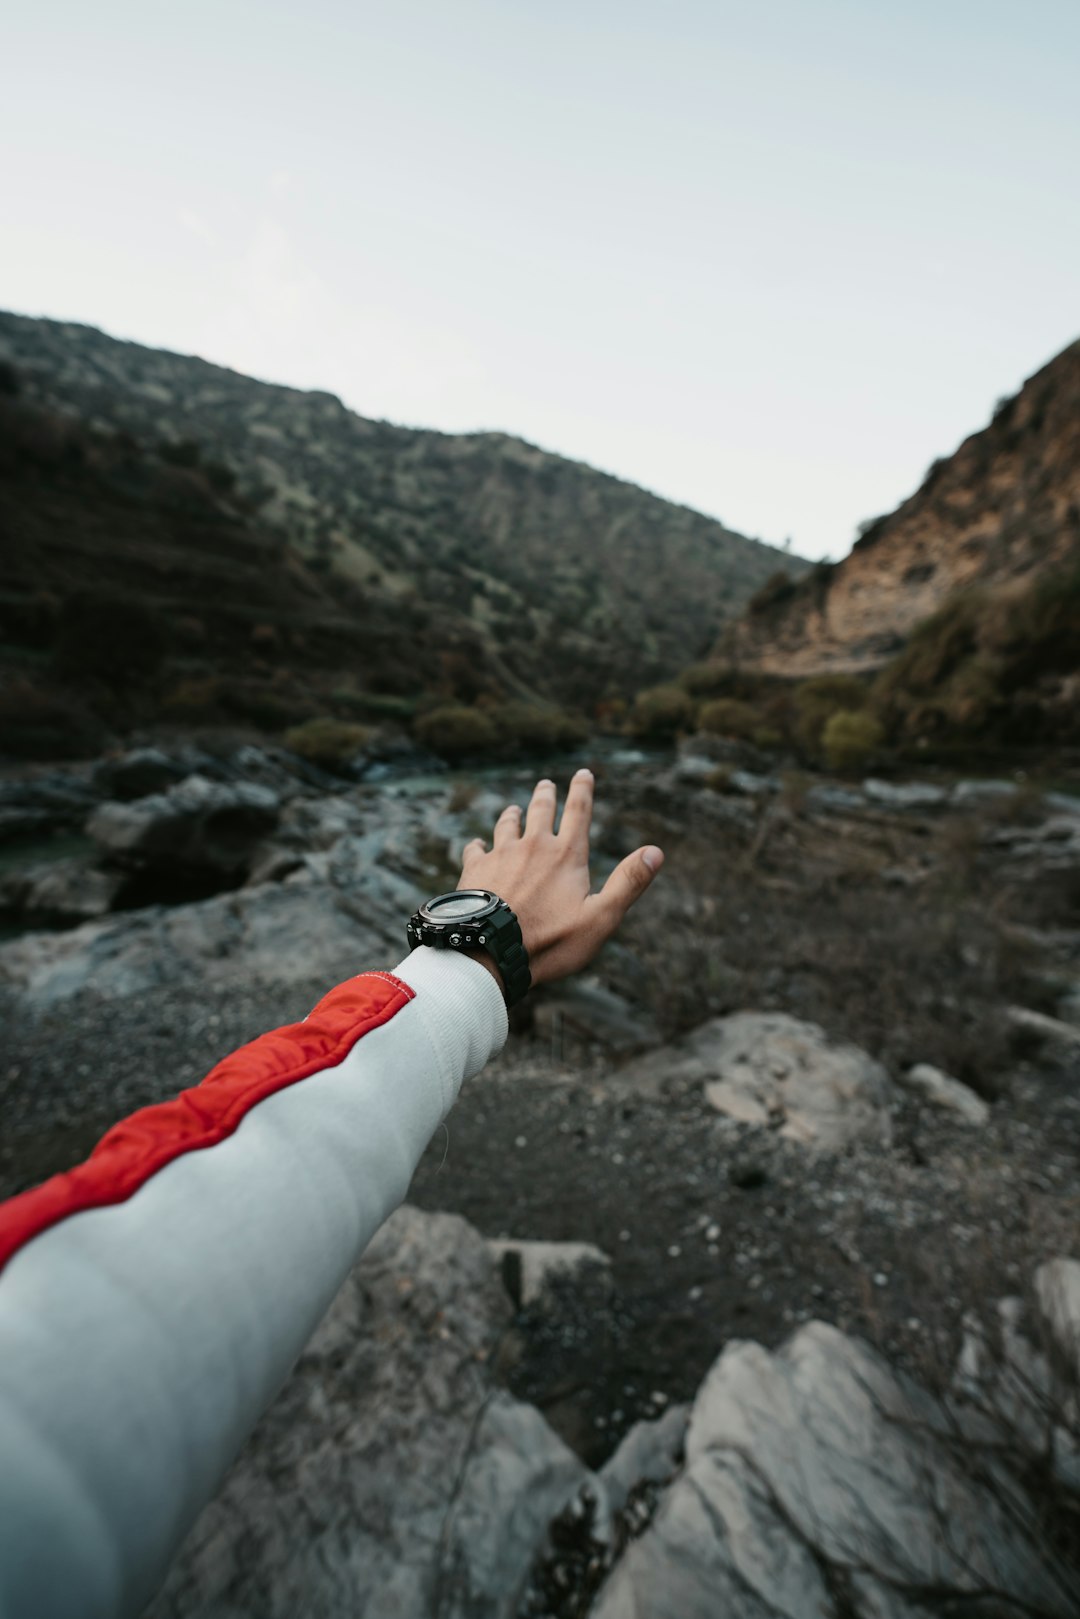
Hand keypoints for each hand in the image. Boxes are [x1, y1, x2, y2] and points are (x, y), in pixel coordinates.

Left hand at [457, 768, 663, 990]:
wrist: (492, 950)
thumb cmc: (552, 940)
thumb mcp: (601, 917)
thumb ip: (628, 883)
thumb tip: (656, 852)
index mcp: (567, 854)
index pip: (579, 811)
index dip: (582, 790)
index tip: (583, 773)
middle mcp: (533, 846)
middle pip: (540, 810)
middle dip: (546, 795)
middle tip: (546, 784)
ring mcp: (501, 855)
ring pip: (507, 825)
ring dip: (512, 815)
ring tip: (513, 810)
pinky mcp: (475, 870)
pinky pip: (475, 849)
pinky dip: (478, 844)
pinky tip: (476, 845)